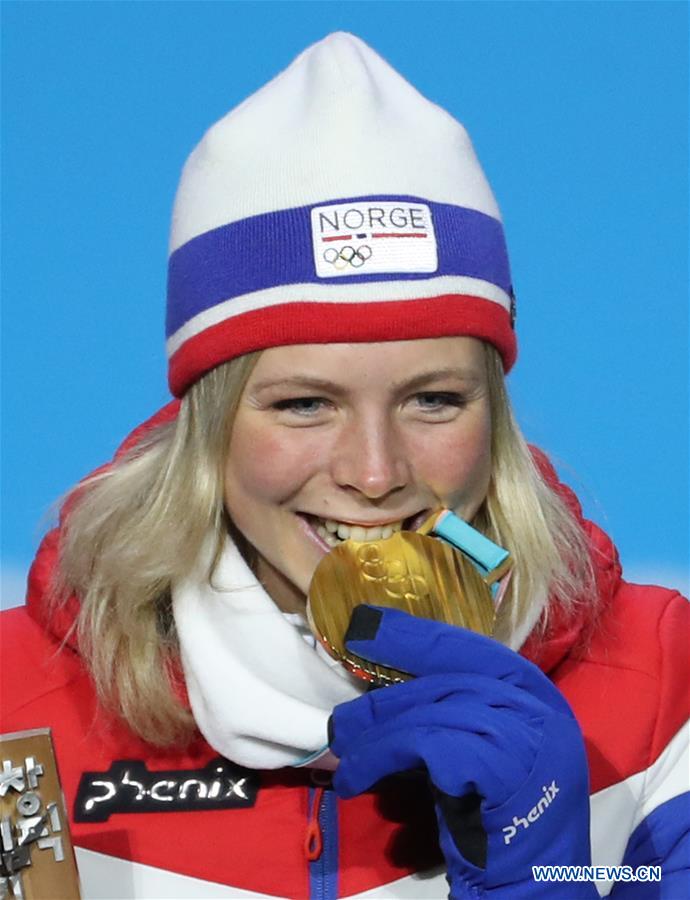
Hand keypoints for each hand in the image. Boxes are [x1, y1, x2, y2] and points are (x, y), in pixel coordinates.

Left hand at [329, 606, 597, 897]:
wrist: (536, 890)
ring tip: (343, 755)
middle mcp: (540, 708)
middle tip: (341, 717)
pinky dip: (383, 756)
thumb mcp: (478, 755)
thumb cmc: (499, 824)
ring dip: (377, 733)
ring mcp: (529, 735)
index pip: (471, 649)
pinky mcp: (506, 767)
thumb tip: (385, 691)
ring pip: (434, 711)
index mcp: (537, 697)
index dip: (416, 636)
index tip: (366, 625)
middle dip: (386, 696)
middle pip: (448, 678)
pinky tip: (358, 779)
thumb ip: (451, 717)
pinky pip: (429, 745)